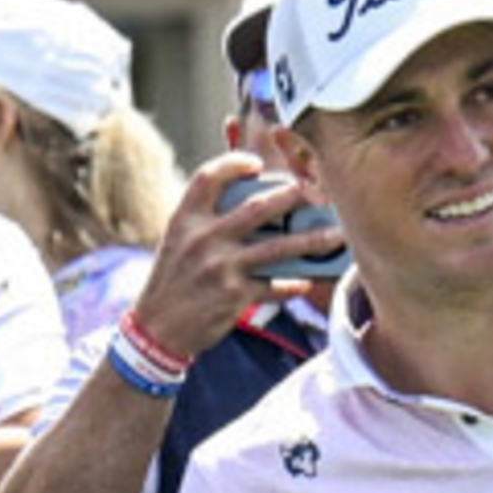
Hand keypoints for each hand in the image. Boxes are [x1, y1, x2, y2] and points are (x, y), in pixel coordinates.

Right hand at [125, 153, 344, 371]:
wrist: (156, 331)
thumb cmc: (171, 282)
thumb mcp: (177, 241)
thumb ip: (205, 220)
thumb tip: (252, 202)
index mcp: (186, 220)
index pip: (209, 177)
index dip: (234, 162)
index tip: (256, 163)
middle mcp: (204, 239)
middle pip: (257, 207)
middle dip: (293, 195)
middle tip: (318, 190)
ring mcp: (222, 268)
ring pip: (278, 248)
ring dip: (311, 240)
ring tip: (336, 234)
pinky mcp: (235, 296)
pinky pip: (274, 286)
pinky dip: (292, 284)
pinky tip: (306, 281)